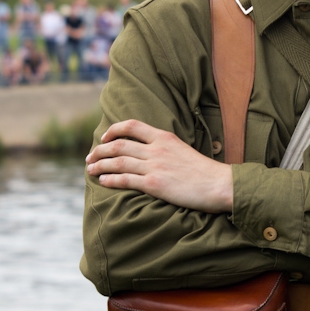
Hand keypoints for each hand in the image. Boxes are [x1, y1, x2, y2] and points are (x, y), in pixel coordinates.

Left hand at [86, 119, 232, 212]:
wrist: (219, 184)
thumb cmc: (206, 172)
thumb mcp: (184, 151)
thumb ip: (167, 149)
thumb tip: (153, 154)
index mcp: (164, 137)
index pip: (132, 126)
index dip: (113, 130)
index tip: (104, 137)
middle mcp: (157, 149)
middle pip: (119, 144)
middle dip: (100, 150)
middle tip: (90, 157)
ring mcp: (155, 166)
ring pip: (118, 161)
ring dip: (100, 165)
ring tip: (90, 170)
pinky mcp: (155, 184)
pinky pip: (126, 179)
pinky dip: (110, 179)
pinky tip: (103, 180)